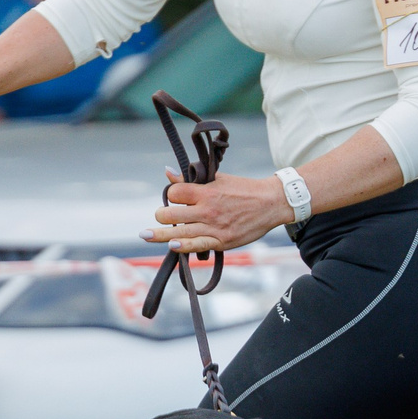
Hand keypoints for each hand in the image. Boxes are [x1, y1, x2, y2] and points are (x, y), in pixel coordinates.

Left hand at [144, 170, 288, 255]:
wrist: (271, 203)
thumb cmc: (244, 189)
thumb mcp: (218, 179)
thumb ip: (191, 180)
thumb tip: (167, 172)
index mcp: (206, 192)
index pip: (174, 193)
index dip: (171, 195)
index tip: (175, 198)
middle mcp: (207, 210)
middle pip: (170, 215)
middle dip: (162, 215)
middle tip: (164, 216)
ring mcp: (213, 227)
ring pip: (178, 233)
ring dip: (159, 234)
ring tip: (146, 235)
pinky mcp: (221, 241)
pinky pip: (196, 246)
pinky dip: (182, 246)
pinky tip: (171, 246)